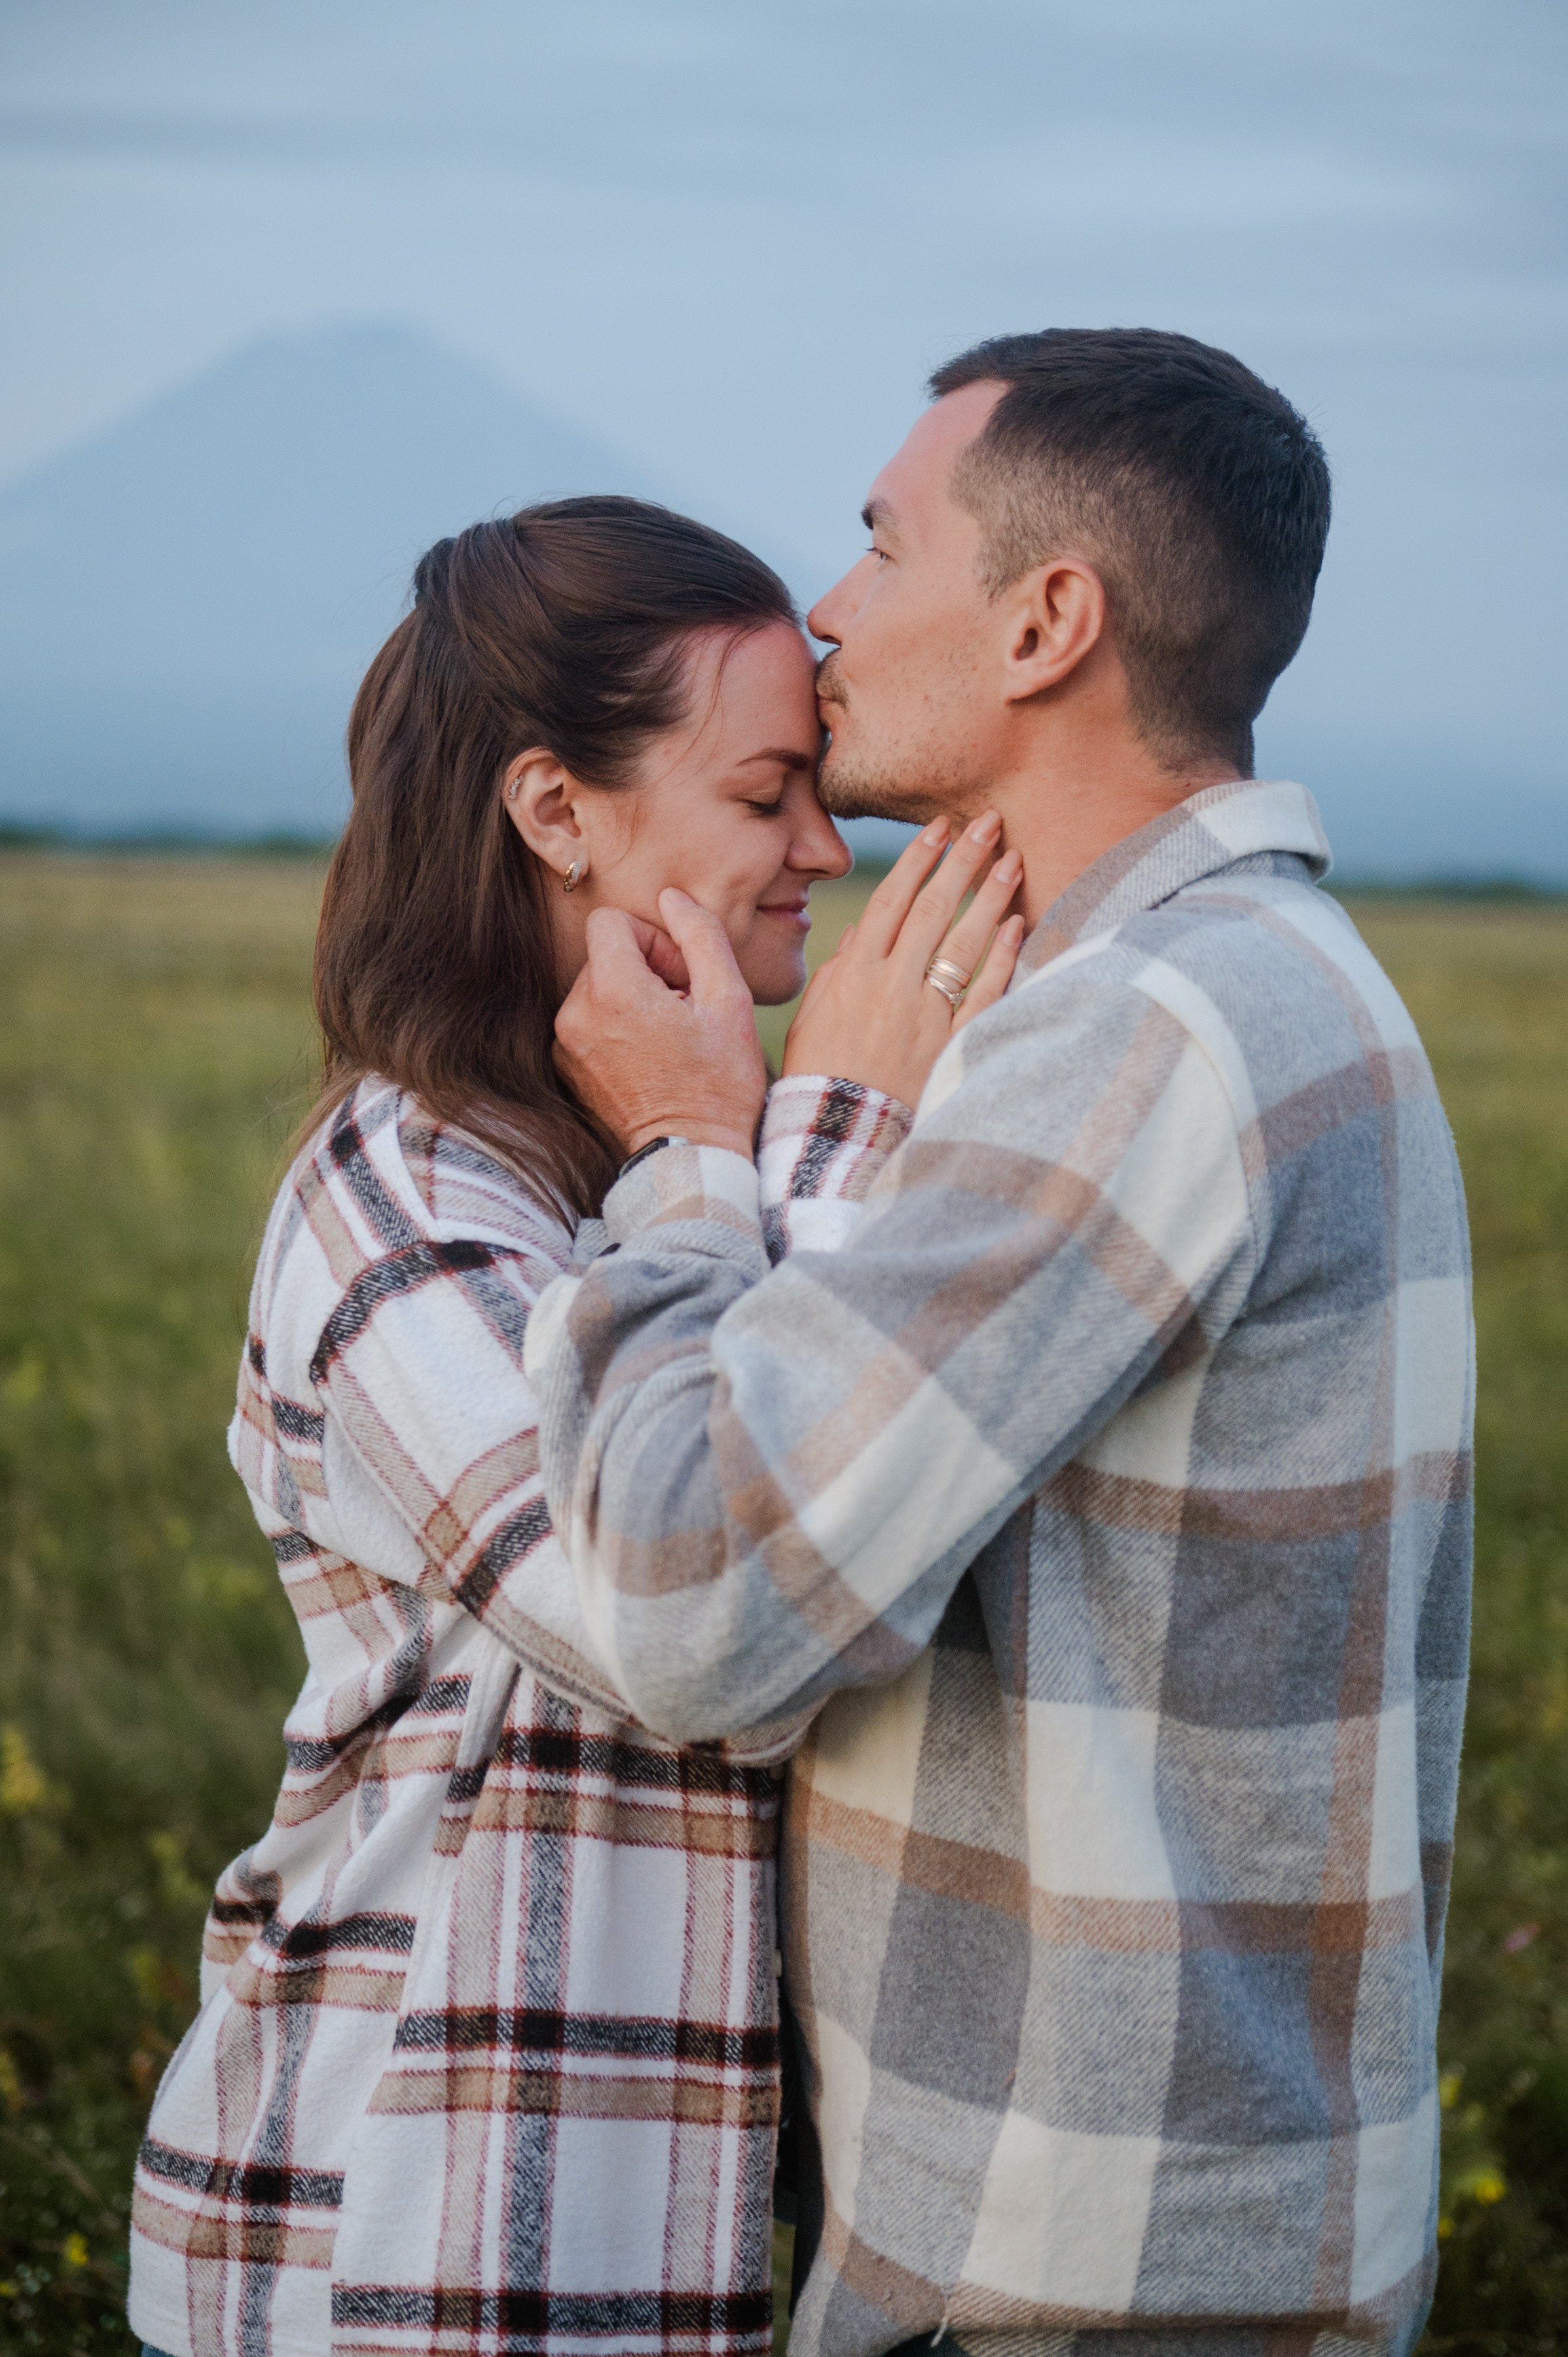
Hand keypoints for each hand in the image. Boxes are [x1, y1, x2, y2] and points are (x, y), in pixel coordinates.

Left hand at [554, 893, 766, 1159]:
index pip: (611, 921)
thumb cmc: (719, 1084)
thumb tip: (673, 897)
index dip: (654, 938)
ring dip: (633, 998)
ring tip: (670, 1036)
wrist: (691, 1159)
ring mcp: (566, 1045)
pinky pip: (590, 1022)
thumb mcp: (730, 1002)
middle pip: (605, 955)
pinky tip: (652, 1057)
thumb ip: (701, 936)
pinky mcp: (568, 1069)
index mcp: (611, 991)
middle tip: (685, 1009)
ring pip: (599, 988)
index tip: (682, 976)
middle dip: (646, 969)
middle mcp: (575, 1014)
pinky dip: (618, 1028)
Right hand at [781, 813, 1023, 1105]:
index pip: (891, 900)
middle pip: (934, 909)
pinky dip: (1002, 958)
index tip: (939, 827)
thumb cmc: (818, 1077)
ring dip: (990, 897)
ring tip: (1012, 860)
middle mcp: (893, 985)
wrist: (839, 1138)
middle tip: (989, 823)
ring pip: (964, 942)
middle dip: (962, 860)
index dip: (917, 860)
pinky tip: (1017, 927)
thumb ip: (837, 971)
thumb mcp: (812, 1019)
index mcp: (855, 974)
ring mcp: (926, 1014)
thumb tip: (862, 931)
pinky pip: (983, 993)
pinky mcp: (951, 1044)